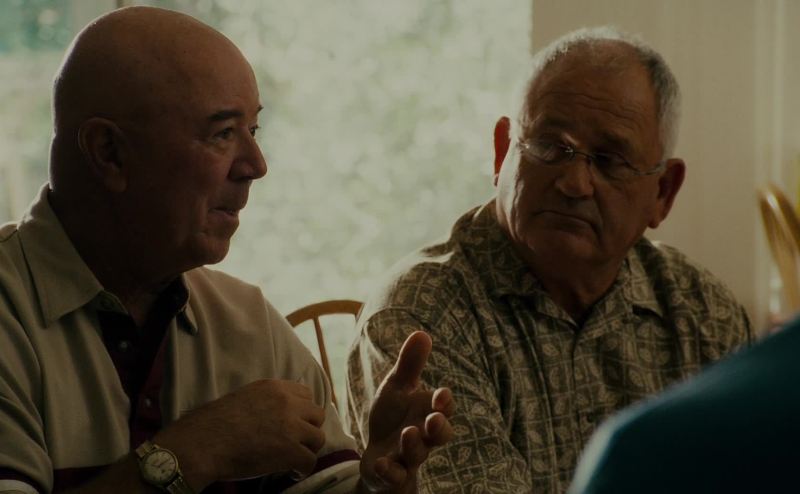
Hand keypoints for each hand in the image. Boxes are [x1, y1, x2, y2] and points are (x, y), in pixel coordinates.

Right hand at [154, 379, 325, 489]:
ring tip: (294, 459)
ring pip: (318, 438)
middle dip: (308, 429)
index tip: (297, 423)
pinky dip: (302, 469)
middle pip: (317, 415)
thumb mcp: (244, 398)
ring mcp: (291, 426)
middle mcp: (287, 402)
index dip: (303, 411)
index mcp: (274, 387)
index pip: (306, 394)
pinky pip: (310, 461)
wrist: (202, 443)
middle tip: (296, 442)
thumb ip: (266, 400)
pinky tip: (292, 473)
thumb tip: (277, 413)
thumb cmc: (213, 423)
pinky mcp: (290, 450)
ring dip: (307, 449)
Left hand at [359, 331, 455, 492]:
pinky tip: (383, 464)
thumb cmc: (393, 418)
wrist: (378, 454)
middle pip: (439, 435)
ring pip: (418, 455)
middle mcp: (423, 436)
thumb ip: (410, 365)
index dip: (444, 403)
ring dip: (414, 446)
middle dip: (439, 428)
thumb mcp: (397, 388)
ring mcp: (408, 458)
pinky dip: (391, 472)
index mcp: (427, 413)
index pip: (443, 408)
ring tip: (407, 433)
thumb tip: (421, 332)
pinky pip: (395, 477)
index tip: (441, 394)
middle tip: (433, 419)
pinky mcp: (392, 475)